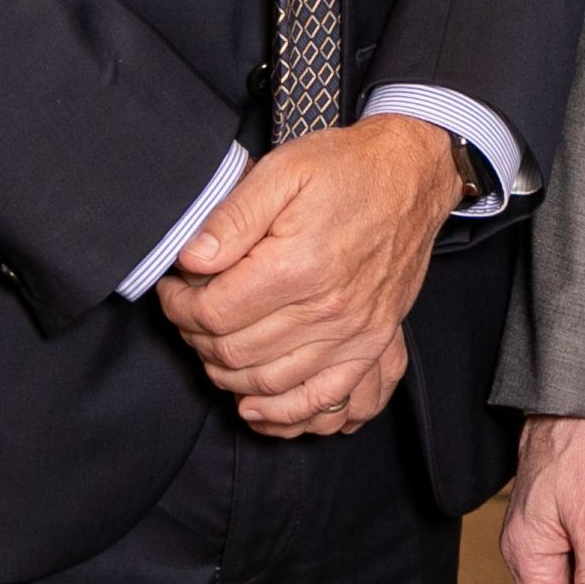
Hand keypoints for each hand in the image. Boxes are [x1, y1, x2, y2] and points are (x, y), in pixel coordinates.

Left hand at [157, 115, 459, 434]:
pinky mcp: (370, 345)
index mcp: (298, 266)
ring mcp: (353, 334)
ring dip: (226, 374)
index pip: (214, 314)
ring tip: (213, 345)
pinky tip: (254, 405)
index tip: (173, 290)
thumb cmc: (346, 170)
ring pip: (268, 384)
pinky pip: (323, 401)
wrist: (411, 177)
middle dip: (196, 338)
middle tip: (188, 313)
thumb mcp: (282, 171)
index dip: (179, 307)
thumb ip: (232, 218)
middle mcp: (328, 309)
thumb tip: (190, 260)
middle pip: (235, 354)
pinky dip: (283, 414)